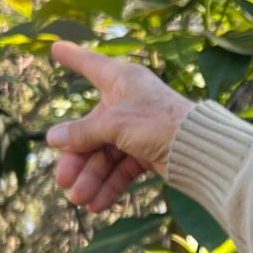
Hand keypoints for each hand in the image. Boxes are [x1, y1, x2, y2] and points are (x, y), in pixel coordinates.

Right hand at [45, 41, 193, 211]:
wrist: (199, 150)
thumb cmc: (158, 122)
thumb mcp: (115, 124)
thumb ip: (84, 132)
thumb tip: (53, 137)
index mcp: (122, 81)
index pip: (91, 66)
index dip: (73, 57)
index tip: (55, 47)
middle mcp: (128, 103)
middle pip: (91, 129)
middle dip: (78, 158)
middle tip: (64, 181)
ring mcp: (137, 129)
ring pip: (106, 154)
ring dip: (93, 178)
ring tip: (81, 200)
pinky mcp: (147, 152)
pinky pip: (122, 169)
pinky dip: (111, 185)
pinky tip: (99, 204)